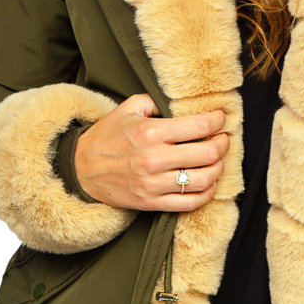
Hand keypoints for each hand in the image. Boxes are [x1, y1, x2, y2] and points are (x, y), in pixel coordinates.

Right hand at [74, 93, 229, 212]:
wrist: (80, 170)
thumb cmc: (106, 137)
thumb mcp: (128, 108)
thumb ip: (155, 101)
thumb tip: (182, 102)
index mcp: (150, 132)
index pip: (199, 127)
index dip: (217, 121)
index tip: (221, 118)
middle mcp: (154, 159)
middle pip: (207, 153)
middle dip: (222, 143)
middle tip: (223, 138)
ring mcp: (153, 184)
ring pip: (203, 180)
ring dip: (218, 169)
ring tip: (217, 160)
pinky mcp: (151, 203)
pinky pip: (190, 203)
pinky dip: (206, 194)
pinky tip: (208, 183)